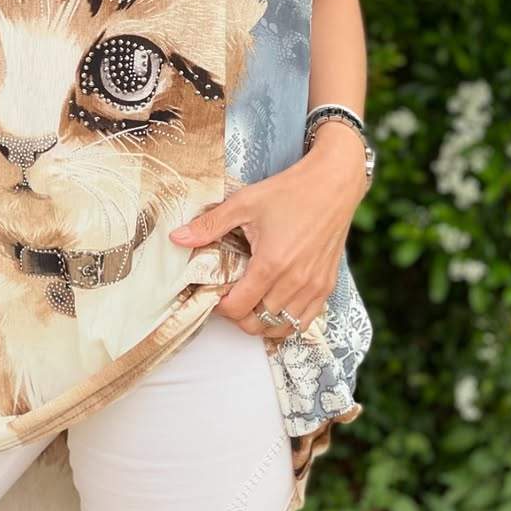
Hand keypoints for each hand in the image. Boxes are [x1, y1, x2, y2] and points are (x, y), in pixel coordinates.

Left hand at [169, 122, 368, 339]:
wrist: (333, 184)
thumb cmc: (290, 191)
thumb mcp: (244, 203)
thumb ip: (209, 225)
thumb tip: (177, 238)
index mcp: (271, 264)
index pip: (238, 308)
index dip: (220, 306)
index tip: (216, 292)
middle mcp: (294, 282)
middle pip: (257, 323)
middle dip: (237, 315)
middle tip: (230, 297)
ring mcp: (314, 287)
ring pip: (281, 327)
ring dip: (261, 321)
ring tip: (251, 302)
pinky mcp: (327, 286)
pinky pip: (305, 321)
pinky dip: (287, 321)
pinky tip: (275, 305)